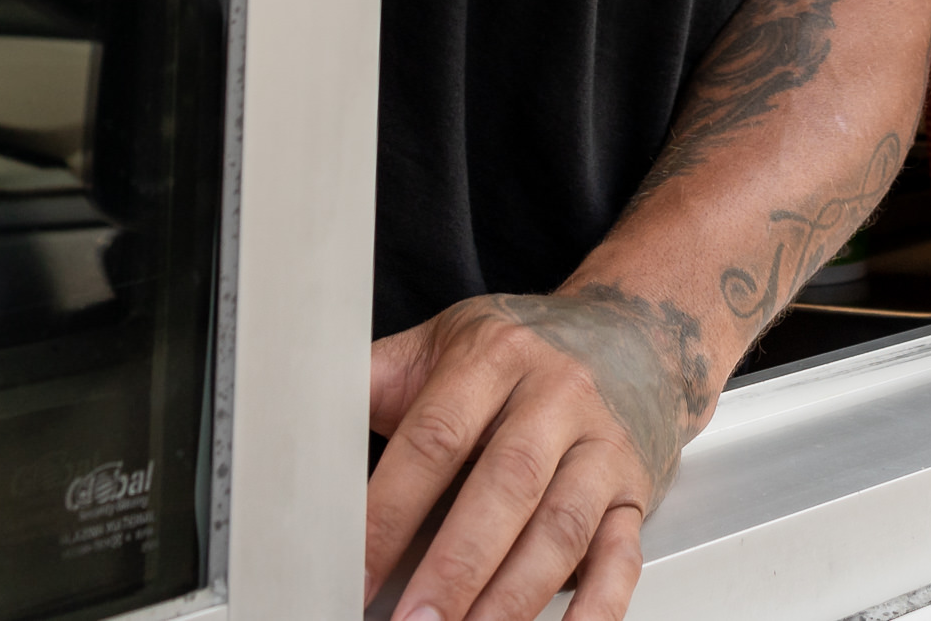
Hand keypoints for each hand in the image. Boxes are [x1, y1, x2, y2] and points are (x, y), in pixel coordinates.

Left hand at [365, 286, 709, 620]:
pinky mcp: (633, 496)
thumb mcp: (446, 344)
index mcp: (496, 357)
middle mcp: (557, 397)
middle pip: (503, 486)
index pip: (436, 437)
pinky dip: (596, 609)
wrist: (634, 338)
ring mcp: (601, 448)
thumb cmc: (521, 354)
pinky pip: (621, 557)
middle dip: (453, 566)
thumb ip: (377, 381)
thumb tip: (295, 418)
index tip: (356, 568)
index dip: (391, 509)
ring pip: (559, 528)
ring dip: (509, 598)